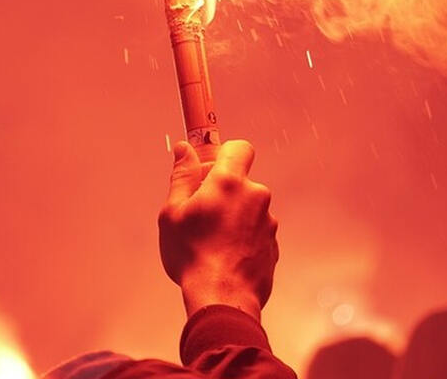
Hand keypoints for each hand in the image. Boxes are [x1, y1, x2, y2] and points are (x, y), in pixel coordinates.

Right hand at [158, 140, 278, 319]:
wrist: (222, 298)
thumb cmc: (192, 254)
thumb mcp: (173, 212)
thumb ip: (182, 176)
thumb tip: (183, 149)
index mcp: (230, 182)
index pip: (239, 148)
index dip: (224, 153)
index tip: (209, 167)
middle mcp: (256, 197)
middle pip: (241, 182)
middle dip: (223, 193)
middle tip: (200, 214)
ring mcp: (268, 223)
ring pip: (248, 210)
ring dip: (233, 218)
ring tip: (211, 243)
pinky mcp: (273, 246)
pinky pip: (256, 233)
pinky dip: (243, 239)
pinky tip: (225, 257)